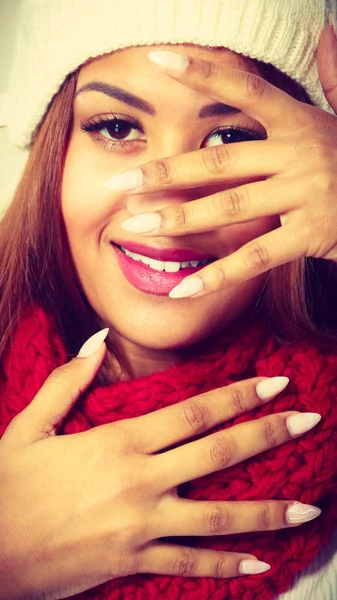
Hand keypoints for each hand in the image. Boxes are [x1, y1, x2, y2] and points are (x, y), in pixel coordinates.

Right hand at [0, 334, 320, 599]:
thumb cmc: (8, 485)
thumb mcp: (29, 425)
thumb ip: (67, 381)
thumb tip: (96, 340)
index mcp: (120, 441)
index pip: (195, 412)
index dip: (240, 395)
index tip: (275, 382)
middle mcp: (141, 480)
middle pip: (219, 452)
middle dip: (268, 433)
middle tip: (309, 420)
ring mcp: (141, 525)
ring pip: (218, 516)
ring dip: (267, 510)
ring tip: (307, 508)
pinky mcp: (133, 562)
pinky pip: (190, 565)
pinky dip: (227, 565)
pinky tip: (261, 562)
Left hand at [106, 22, 336, 298]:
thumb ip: (333, 78)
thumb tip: (325, 32)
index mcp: (300, 121)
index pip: (244, 89)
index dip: (202, 74)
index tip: (158, 61)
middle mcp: (299, 153)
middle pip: (219, 159)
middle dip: (166, 171)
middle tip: (119, 183)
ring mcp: (305, 195)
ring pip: (230, 207)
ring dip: (180, 217)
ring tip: (136, 227)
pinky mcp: (311, 236)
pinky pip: (255, 258)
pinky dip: (219, 274)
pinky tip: (184, 287)